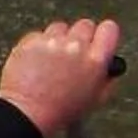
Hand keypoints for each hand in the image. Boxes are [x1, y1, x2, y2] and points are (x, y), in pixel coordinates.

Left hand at [0, 18, 121, 137]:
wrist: (28, 112)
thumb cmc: (60, 110)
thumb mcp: (96, 99)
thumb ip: (107, 77)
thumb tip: (110, 65)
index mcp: (96, 60)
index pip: (109, 29)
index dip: (104, 34)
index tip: (99, 39)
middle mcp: (76, 46)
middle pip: (85, 24)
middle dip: (81, 37)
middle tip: (73, 53)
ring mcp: (52, 41)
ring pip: (61, 27)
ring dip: (59, 39)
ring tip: (52, 60)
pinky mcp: (31, 40)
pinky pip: (39, 34)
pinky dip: (39, 44)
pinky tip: (37, 61)